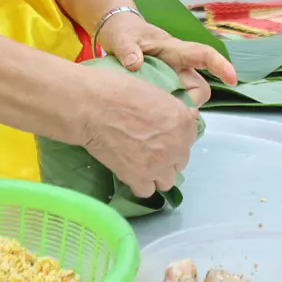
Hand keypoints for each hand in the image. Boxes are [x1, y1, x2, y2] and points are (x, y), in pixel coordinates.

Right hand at [80, 69, 202, 198]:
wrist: (92, 106)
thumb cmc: (119, 90)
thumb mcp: (155, 91)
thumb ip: (174, 110)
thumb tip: (189, 116)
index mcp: (183, 122)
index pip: (189, 139)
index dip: (174, 138)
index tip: (161, 135)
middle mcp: (177, 146)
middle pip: (180, 162)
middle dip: (167, 157)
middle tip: (149, 149)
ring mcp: (159, 164)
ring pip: (167, 181)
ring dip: (156, 174)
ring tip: (140, 164)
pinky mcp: (139, 178)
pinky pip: (147, 190)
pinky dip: (139, 184)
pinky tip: (130, 172)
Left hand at [97, 11, 236, 105]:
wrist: (117, 34)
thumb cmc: (124, 32)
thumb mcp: (122, 38)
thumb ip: (127, 49)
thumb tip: (135, 64)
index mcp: (174, 50)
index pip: (203, 55)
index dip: (220, 66)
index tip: (232, 79)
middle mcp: (179, 66)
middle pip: (199, 88)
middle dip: (191, 103)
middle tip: (168, 112)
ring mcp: (173, 79)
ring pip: (187, 99)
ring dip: (178, 109)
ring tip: (156, 115)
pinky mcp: (164, 90)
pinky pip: (174, 104)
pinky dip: (168, 113)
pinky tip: (152, 119)